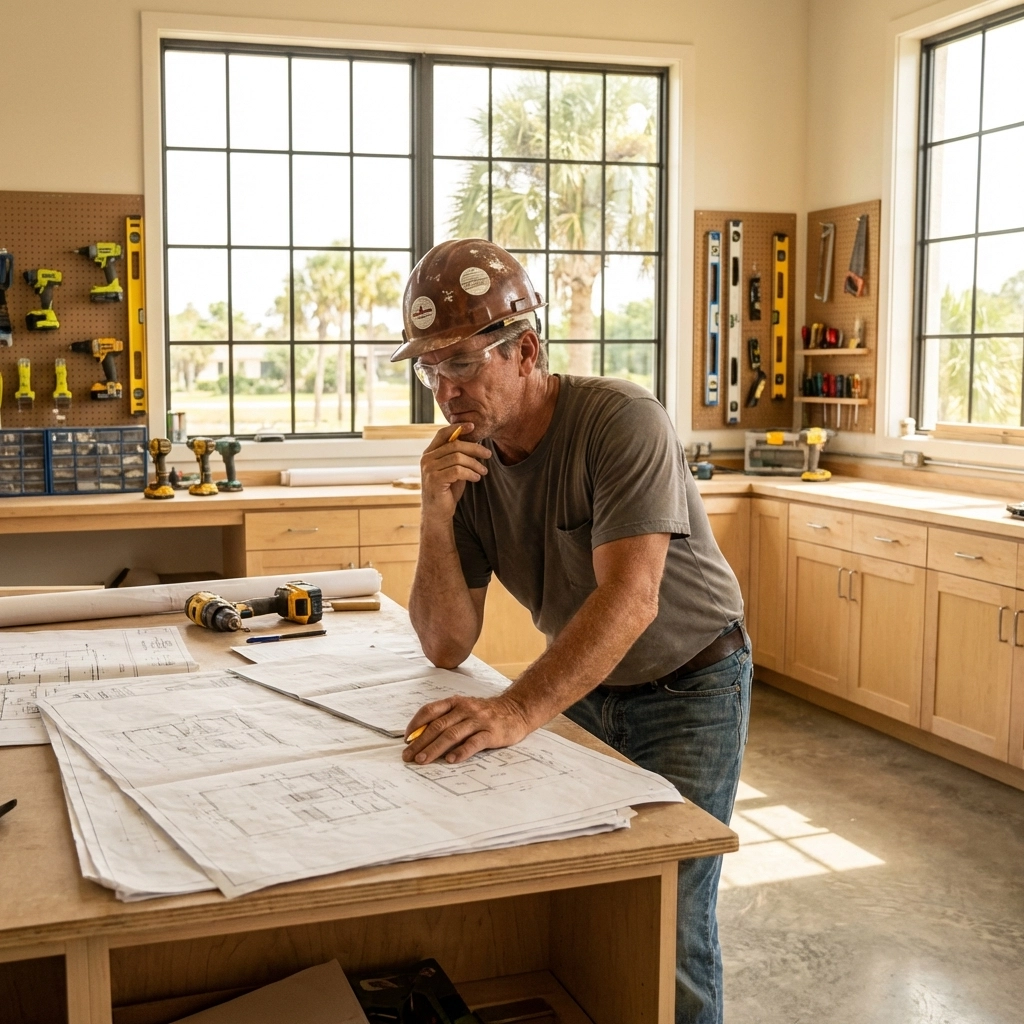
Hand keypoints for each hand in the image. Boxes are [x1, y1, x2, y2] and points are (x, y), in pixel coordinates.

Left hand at [402, 693, 532, 764]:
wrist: (517, 710)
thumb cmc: (486, 713)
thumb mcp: (465, 709)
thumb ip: (447, 719)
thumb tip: (421, 736)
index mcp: (456, 702)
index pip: (430, 710)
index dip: (415, 724)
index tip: (406, 739)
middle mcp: (465, 709)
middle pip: (438, 726)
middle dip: (420, 742)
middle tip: (408, 756)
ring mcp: (479, 720)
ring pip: (452, 735)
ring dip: (434, 749)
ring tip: (422, 760)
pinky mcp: (492, 732)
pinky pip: (474, 742)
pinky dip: (461, 751)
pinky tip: (451, 760)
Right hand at [420, 423, 490, 520]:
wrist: (438, 513)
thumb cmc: (447, 490)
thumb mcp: (454, 469)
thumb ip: (459, 456)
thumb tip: (475, 441)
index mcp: (430, 453)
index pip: (442, 433)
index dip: (458, 427)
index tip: (473, 426)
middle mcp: (426, 459)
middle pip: (454, 445)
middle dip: (474, 448)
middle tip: (488, 455)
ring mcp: (429, 470)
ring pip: (458, 458)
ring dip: (475, 464)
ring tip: (483, 471)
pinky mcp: (434, 480)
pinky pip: (458, 471)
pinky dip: (471, 473)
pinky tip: (476, 478)